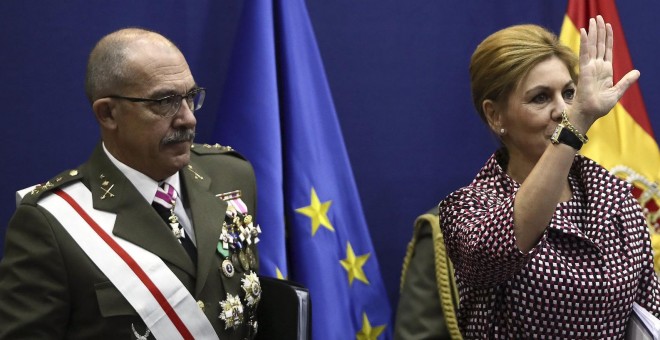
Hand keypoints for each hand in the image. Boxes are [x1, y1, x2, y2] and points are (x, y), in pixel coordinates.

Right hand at [572, 15, 639, 131]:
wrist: (589, 114)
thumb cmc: (599, 107)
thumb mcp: (616, 93)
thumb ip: (626, 82)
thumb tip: (637, 72)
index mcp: (604, 71)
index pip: (607, 50)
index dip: (608, 37)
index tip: (607, 25)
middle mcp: (596, 66)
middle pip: (599, 44)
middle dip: (599, 31)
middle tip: (597, 17)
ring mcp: (589, 67)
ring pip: (592, 46)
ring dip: (592, 32)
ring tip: (592, 20)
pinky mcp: (584, 70)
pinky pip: (584, 53)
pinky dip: (584, 42)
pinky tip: (584, 32)